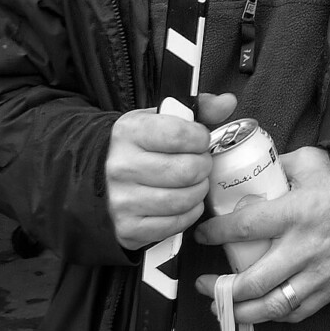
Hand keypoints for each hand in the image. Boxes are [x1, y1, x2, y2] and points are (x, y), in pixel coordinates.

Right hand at [105, 91, 237, 250]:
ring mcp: (122, 200)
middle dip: (203, 166)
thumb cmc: (142, 144)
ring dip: (199, 190)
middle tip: (200, 163)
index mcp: (130, 132)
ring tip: (194, 181)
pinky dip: (188, 213)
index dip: (200, 138)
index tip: (200, 140)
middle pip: (187, 170)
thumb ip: (198, 108)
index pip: (179, 135)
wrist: (102, 176)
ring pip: (183, 199)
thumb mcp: (162, 118)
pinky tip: (185, 202)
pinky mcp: (128, 228)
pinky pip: (175, 224)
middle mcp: (121, 167)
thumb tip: (227, 102)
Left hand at [195, 146, 329, 323]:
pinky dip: (272, 315)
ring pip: (272, 306)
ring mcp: (318, 273)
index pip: (245, 228)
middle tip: (204, 284)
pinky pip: (295, 312)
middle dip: (221, 288)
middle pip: (253, 280)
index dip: (216, 233)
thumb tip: (244, 174)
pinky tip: (257, 308)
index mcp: (297, 211)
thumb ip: (275, 168)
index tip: (201, 233)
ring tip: (222, 306)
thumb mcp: (308, 161)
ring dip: (241, 311)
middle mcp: (305, 247)